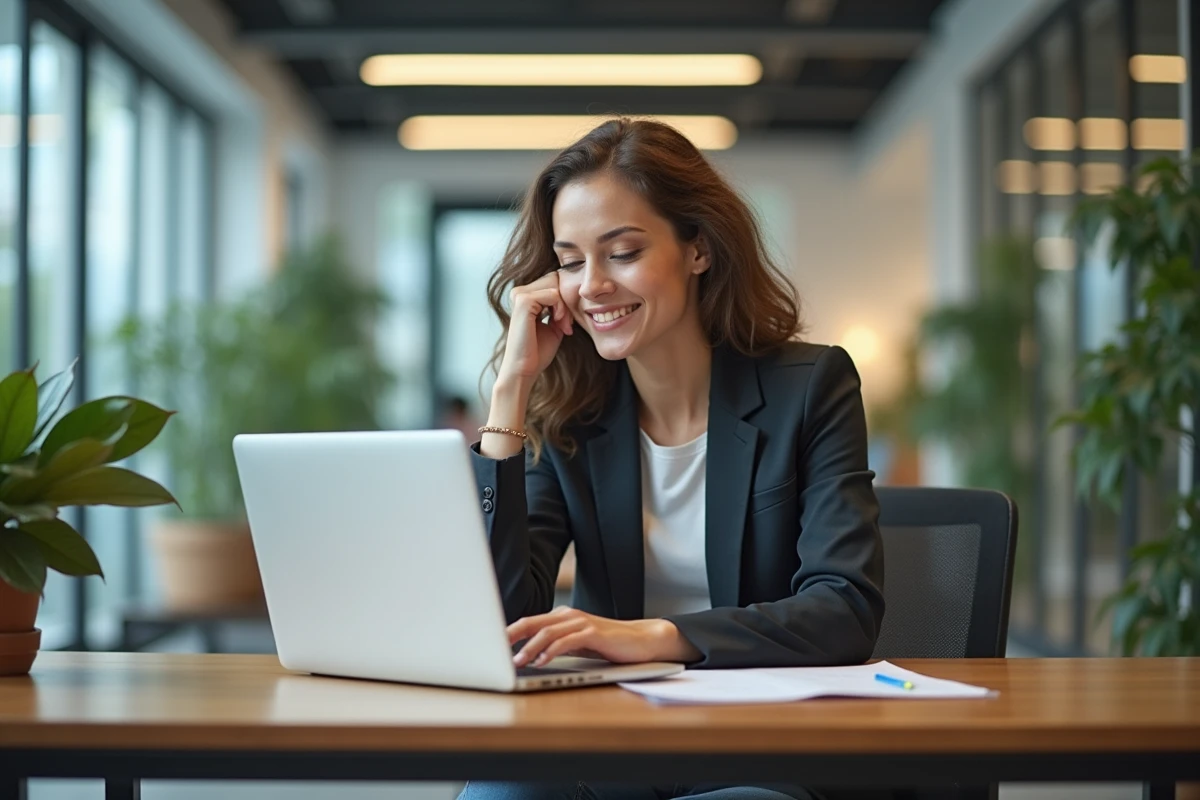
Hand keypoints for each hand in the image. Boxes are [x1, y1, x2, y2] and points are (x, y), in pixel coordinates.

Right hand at [496, 271, 573, 385]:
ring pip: (555, 285)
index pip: (554, 281)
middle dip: (566, 301)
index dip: (565, 299)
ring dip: (565, 306)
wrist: (525, 369)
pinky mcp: (523, 302)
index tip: (566, 323)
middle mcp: (519, 292)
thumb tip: (574, 292)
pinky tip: (558, 324)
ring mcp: (519, 295)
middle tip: (566, 324)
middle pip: (556, 279)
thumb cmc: (538, 351)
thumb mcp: (554, 324)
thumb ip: (560, 307)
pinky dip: (561, 310)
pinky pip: (554, 295)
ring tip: (563, 326)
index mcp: (525, 296)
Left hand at [508, 607, 699, 666]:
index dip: (509, 633)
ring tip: (516, 662)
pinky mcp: (593, 632)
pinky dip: (551, 651)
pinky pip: (566, 641)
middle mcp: (568, 616)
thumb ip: (555, 646)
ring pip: (547, 632)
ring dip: (528, 648)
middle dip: (510, 637)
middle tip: (492, 651)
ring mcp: (581, 622)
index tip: (491, 646)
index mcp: (562, 617)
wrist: (641, 640)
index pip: (529, 622)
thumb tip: (528, 657)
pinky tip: (541, 661)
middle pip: (532, 623)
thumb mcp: (577, 645)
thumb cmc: (608, 644)